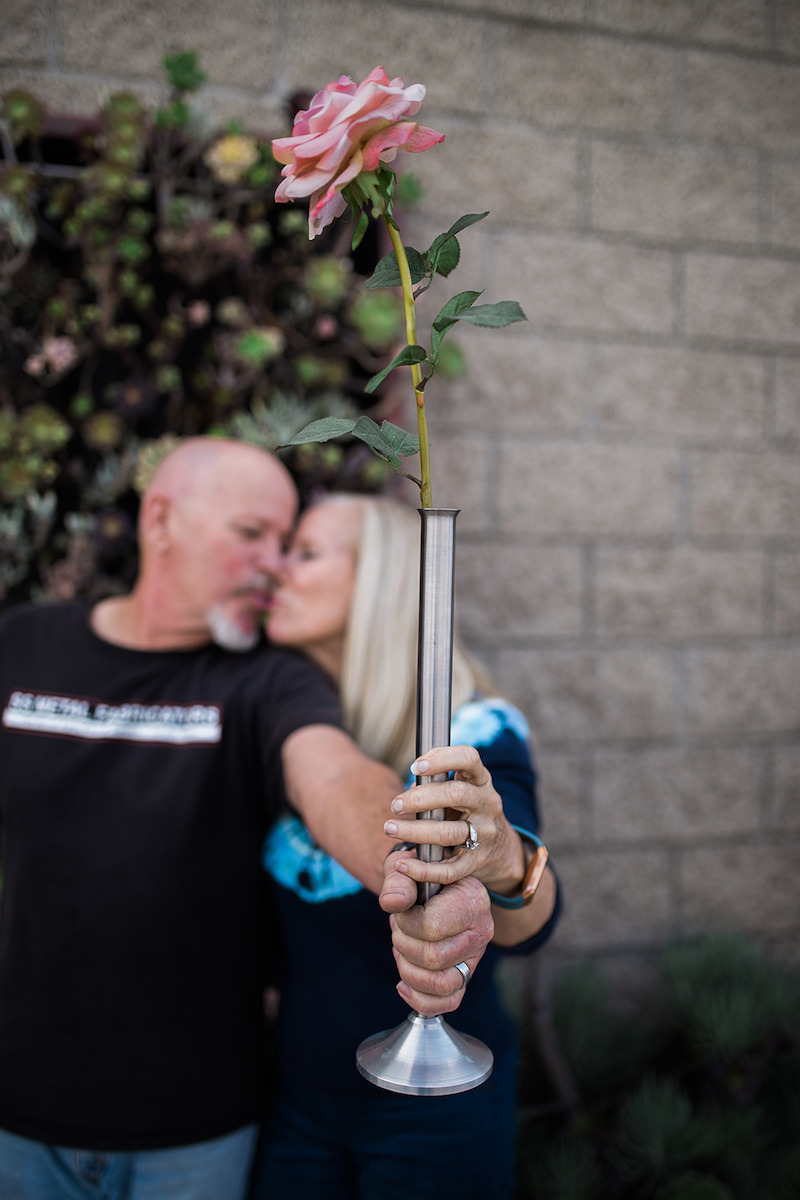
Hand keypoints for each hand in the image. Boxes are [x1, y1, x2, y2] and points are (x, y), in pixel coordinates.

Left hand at [379, 868, 493, 1014]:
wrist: (429, 883)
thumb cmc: (416, 875)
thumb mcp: (404, 868)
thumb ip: (398, 882)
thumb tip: (392, 903)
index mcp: (472, 899)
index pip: (433, 927)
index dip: (406, 924)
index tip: (401, 911)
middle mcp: (480, 930)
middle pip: (435, 958)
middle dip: (404, 946)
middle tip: (399, 929)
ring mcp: (475, 956)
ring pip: (442, 983)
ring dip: (408, 971)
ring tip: (401, 950)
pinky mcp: (466, 974)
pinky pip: (449, 1001)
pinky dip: (421, 999)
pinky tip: (403, 984)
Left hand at [382, 744, 526, 895]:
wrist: (501, 849)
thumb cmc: (468, 810)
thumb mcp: (463, 790)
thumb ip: (438, 784)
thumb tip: (410, 788)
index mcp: (481, 781)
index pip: (469, 758)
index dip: (442, 758)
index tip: (415, 766)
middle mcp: (487, 804)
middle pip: (456, 794)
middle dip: (420, 798)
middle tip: (395, 804)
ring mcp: (484, 834)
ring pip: (449, 833)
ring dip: (414, 831)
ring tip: (390, 828)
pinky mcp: (476, 862)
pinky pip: (449, 869)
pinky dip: (423, 869)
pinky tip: (402, 864)